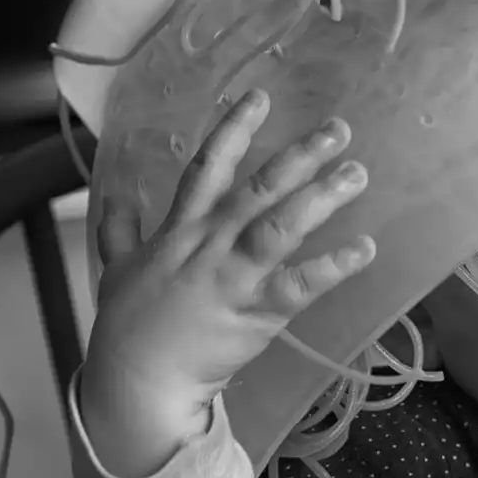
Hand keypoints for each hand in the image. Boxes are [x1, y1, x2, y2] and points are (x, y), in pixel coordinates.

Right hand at [78, 89, 375, 477]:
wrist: (139, 380)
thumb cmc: (130, 326)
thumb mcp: (113, 267)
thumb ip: (118, 227)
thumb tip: (114, 194)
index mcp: (180, 229)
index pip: (208, 167)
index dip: (234, 129)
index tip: (261, 96)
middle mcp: (209, 244)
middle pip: (258, 189)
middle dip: (300, 156)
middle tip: (339, 130)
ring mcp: (234, 277)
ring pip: (281, 227)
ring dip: (322, 197)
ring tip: (356, 174)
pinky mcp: (256, 313)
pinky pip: (301, 285)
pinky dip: (334, 266)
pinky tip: (364, 248)